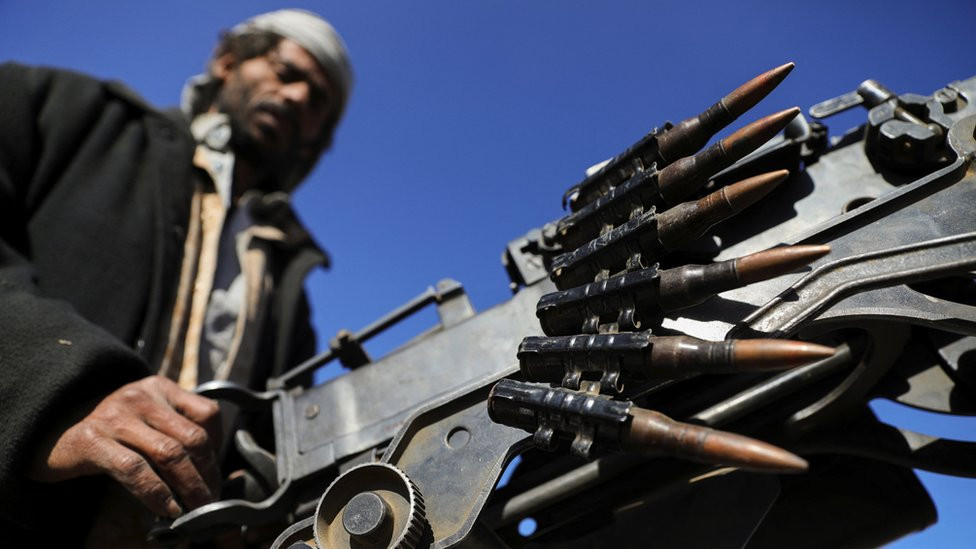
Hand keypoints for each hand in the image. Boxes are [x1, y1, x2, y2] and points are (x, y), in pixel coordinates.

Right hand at [29, 375, 221, 517]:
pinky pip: (135, 470)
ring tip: (195, 508)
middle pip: (192, 437)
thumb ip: (174, 431)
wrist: (50, 429)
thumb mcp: (145, 418)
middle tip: (210, 499)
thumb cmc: (108, 430)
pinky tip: (166, 509)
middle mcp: (140, 396)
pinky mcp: (93, 440)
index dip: (218, 446)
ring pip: (169, 453)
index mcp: (159, 388)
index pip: (207, 413)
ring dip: (189, 486)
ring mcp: (116, 416)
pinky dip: (156, 494)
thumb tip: (210, 471)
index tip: (215, 474)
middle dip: (208, 473)